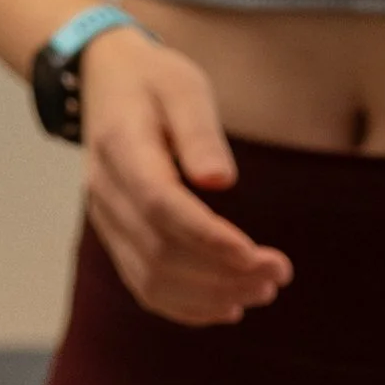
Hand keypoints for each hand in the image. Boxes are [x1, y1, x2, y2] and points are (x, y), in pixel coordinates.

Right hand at [80, 29, 292, 325]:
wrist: (105, 78)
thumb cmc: (153, 80)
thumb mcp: (182, 85)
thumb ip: (199, 131)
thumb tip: (222, 182)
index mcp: (120, 145)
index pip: (161, 205)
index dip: (209, 238)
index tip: (258, 255)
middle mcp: (105, 190)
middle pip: (159, 251)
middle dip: (223, 272)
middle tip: (280, 272)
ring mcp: (105, 217)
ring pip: (151, 279)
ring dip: (210, 295)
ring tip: (263, 289)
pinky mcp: (115, 234)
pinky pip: (144, 285)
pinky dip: (187, 306)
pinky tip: (228, 305)